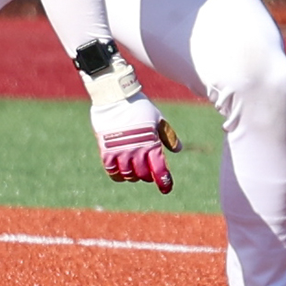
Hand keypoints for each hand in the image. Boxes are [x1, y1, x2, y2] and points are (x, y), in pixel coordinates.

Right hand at [78, 41, 181, 192]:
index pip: (159, 169)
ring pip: (128, 175)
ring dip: (133, 176)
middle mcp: (136, 150)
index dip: (164, 182)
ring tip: (134, 170)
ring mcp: (120, 151)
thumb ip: (168, 135)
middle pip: (143, 175)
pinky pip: (112, 170)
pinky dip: (117, 174)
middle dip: (147, 176)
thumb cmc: (138, 106)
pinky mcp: (106, 150)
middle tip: (148, 172)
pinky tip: (120, 171)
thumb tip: (178, 149)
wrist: (115, 96)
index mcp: (151, 143)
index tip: (166, 189)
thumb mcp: (157, 118)